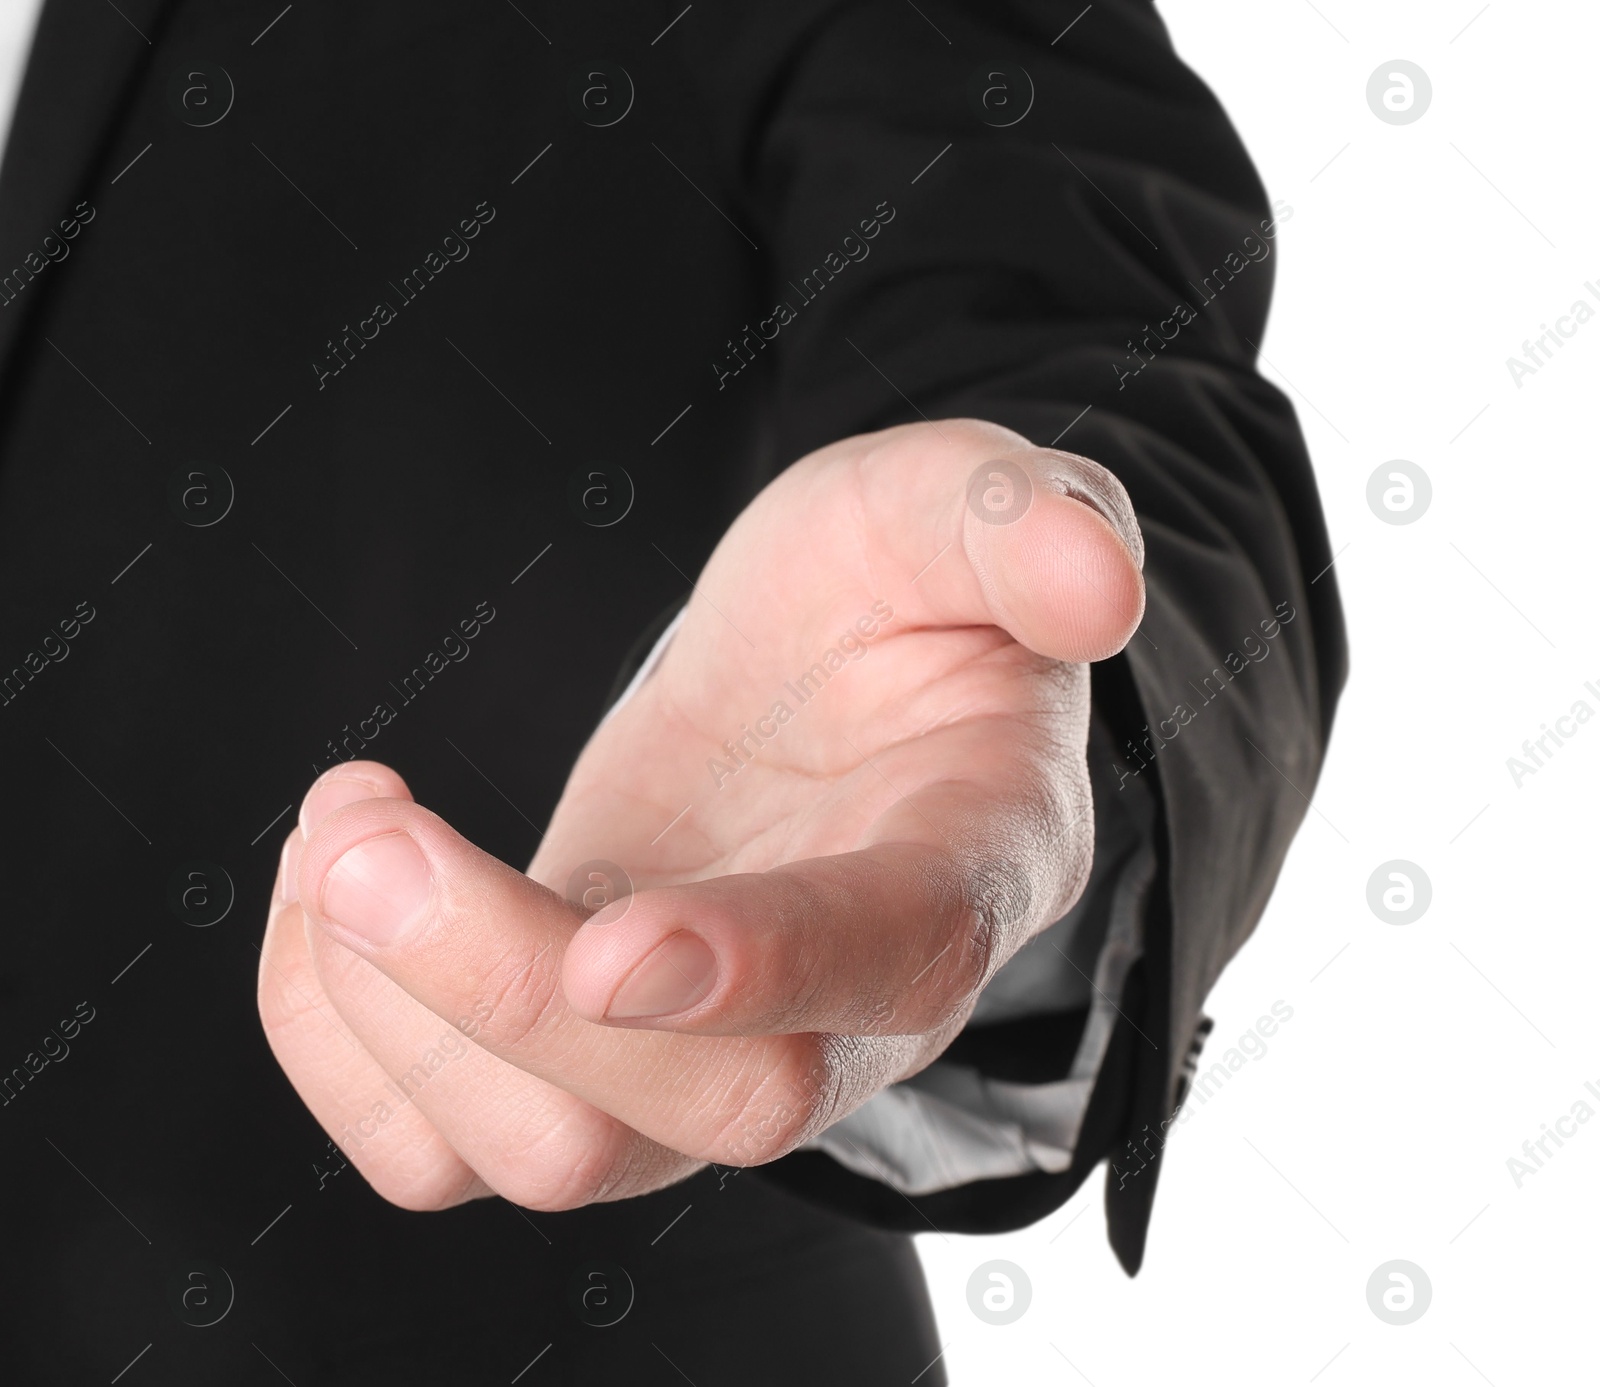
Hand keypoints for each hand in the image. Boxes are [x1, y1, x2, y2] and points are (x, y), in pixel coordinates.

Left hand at [257, 419, 1144, 1210]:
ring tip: (346, 826)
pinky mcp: (581, 1046)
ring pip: (543, 1154)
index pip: (883, 967)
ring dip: (390, 1013)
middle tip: (365, 832)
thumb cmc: (905, 593)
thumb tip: (1100, 586)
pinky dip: (339, 1038)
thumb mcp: (958, 511)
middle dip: (500, 992)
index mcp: (959, 868)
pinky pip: (440, 1140)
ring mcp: (697, 1049)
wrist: (829, 673)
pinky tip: (334, 886)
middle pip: (693, 1111)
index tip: (611, 943)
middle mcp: (838, 1008)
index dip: (759, 970)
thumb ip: (1028, 528)